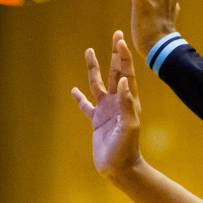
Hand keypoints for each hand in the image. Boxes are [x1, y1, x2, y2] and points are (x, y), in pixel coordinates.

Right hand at [72, 30, 141, 184]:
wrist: (120, 168)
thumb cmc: (127, 148)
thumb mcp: (129, 126)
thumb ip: (126, 104)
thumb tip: (123, 81)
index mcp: (128, 101)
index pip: (126, 73)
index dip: (123, 57)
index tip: (120, 40)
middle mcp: (118, 102)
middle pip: (115, 72)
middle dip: (115, 54)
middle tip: (116, 34)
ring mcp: (106, 110)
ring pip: (98, 84)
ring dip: (94, 68)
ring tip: (89, 51)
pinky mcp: (96, 121)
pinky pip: (86, 106)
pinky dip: (80, 97)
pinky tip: (74, 90)